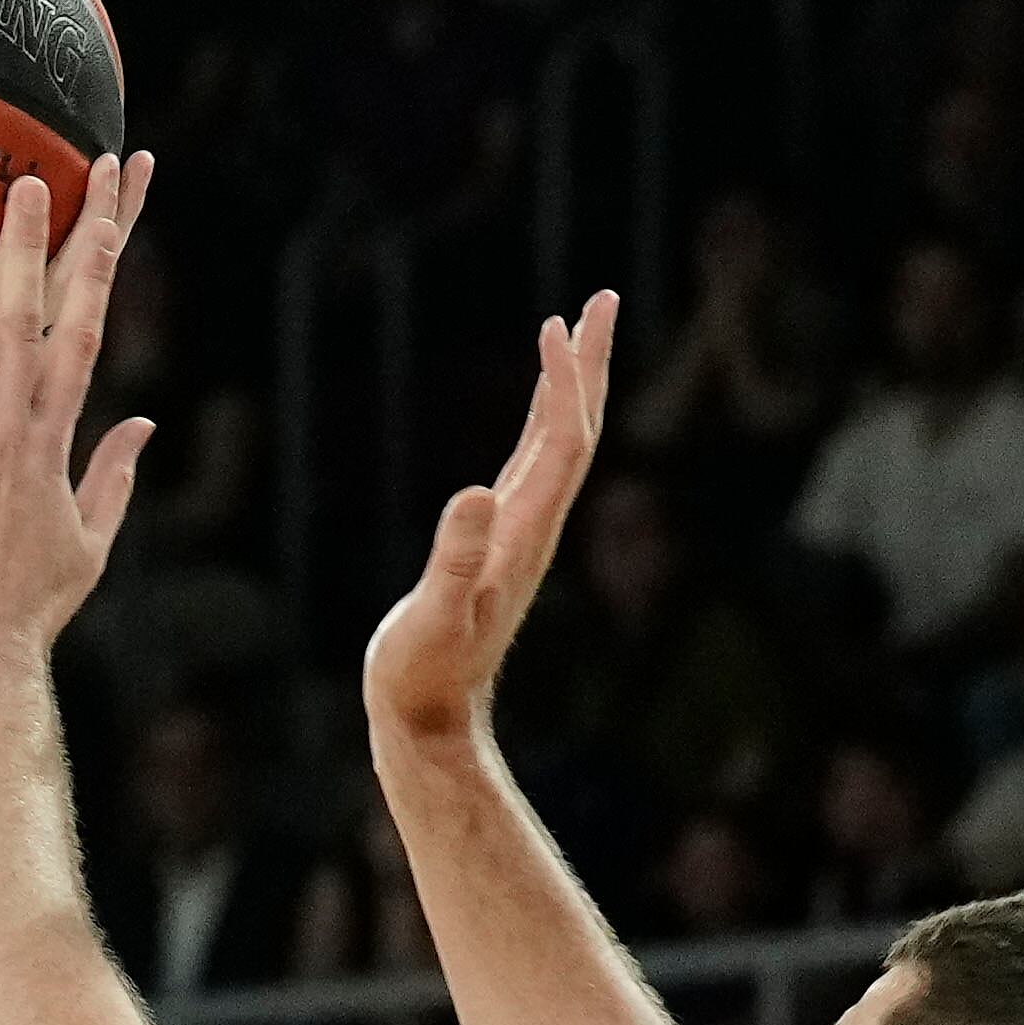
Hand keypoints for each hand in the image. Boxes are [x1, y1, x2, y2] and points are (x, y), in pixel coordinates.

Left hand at [0, 152, 158, 662]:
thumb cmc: (27, 608)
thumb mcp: (89, 542)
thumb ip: (114, 475)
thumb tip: (143, 425)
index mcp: (54, 442)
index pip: (83, 336)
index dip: (97, 269)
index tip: (109, 212)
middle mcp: (8, 433)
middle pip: (26, 321)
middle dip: (34, 246)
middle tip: (36, 178)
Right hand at [363, 291, 616, 757]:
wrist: (430, 725)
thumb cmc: (423, 678)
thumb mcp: (434, 618)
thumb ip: (455, 560)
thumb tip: (475, 494)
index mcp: (523, 534)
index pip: (563, 441)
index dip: (567, 382)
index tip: (564, 323)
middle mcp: (532, 528)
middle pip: (575, 432)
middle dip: (588, 365)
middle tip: (600, 299)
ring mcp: (517, 537)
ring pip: (557, 446)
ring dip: (567, 388)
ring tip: (568, 334)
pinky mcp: (497, 548)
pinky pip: (530, 469)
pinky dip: (538, 425)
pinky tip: (535, 411)